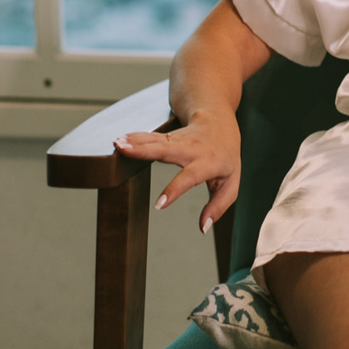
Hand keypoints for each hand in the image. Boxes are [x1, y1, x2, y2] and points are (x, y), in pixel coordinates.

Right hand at [115, 109, 241, 233]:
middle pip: (167, 149)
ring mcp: (178, 139)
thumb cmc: (225, 156)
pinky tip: (119, 141)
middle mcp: (192, 148)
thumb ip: (218, 206)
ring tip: (118, 144)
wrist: (219, 120)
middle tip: (125, 151)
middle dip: (144, 151)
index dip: (175, 190)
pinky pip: (150, 137)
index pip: (190, 177)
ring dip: (135, 142)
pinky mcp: (167, 135)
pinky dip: (134, 138)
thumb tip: (203, 228)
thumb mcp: (230, 183)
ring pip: (156, 140)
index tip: (159, 205)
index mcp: (209, 162)